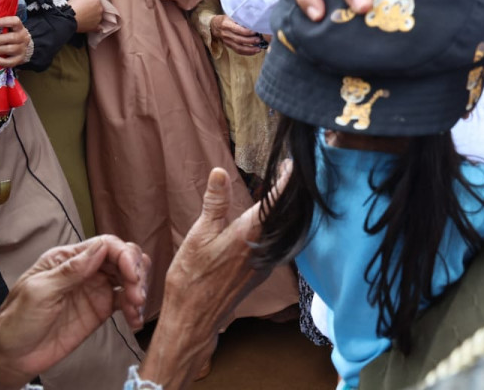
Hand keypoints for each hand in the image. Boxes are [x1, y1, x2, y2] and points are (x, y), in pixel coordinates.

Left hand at [0, 16, 31, 67]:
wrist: (23, 49)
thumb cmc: (9, 36)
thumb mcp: (3, 29)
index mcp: (19, 27)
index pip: (15, 21)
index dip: (3, 22)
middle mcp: (23, 37)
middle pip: (11, 37)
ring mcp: (22, 49)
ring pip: (9, 49)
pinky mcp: (19, 60)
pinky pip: (8, 62)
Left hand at [0, 236, 149, 389]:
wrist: (12, 359)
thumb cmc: (16, 322)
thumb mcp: (38, 292)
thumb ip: (71, 270)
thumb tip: (102, 246)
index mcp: (67, 259)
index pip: (106, 245)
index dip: (124, 255)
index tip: (132, 275)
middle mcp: (85, 269)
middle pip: (123, 257)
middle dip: (136, 272)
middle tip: (136, 296)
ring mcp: (95, 289)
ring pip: (129, 277)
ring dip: (139, 289)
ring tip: (135, 309)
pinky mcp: (101, 310)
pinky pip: (126, 302)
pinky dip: (136, 309)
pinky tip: (136, 321)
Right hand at [68, 0, 103, 33]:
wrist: (68, 19)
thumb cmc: (72, 6)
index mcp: (96, 0)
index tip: (83, 1)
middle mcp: (100, 9)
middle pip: (98, 7)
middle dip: (92, 7)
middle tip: (84, 9)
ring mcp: (98, 19)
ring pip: (98, 16)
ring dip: (95, 16)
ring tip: (86, 17)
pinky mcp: (95, 27)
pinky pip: (99, 27)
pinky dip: (97, 27)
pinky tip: (94, 26)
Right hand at [138, 166, 286, 388]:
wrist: (194, 319)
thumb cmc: (191, 278)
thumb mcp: (198, 236)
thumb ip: (214, 203)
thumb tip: (219, 172)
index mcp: (249, 235)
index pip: (276, 202)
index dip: (287, 182)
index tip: (292, 165)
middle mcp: (264, 248)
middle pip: (286, 216)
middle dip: (289, 193)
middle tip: (287, 172)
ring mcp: (266, 262)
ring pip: (283, 231)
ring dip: (284, 211)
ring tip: (282, 191)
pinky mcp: (262, 272)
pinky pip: (278, 243)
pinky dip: (279, 227)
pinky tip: (271, 221)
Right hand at [210, 14, 263, 55]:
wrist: (214, 25)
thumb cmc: (225, 19)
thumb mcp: (231, 15)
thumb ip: (240, 19)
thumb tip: (254, 22)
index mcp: (226, 24)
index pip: (237, 30)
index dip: (247, 32)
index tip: (255, 32)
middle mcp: (226, 34)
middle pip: (239, 40)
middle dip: (250, 41)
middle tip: (259, 40)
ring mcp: (227, 41)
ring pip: (238, 48)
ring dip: (249, 49)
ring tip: (258, 49)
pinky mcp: (228, 46)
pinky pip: (238, 51)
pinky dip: (246, 52)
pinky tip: (254, 52)